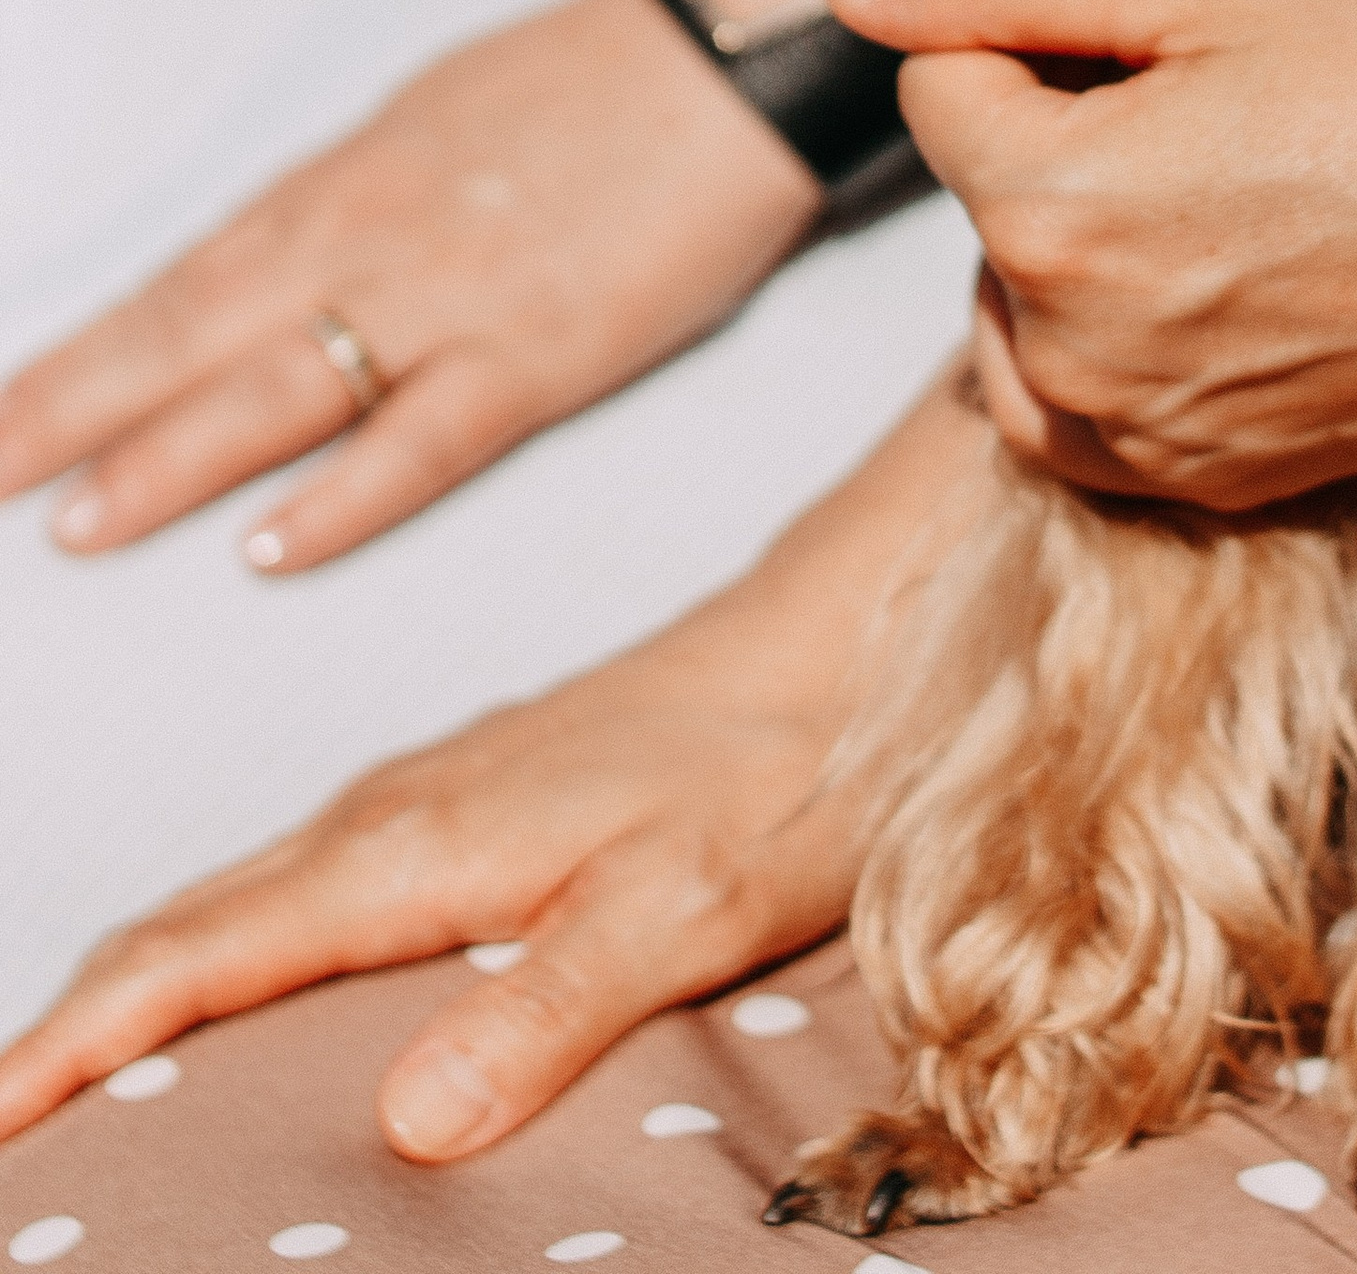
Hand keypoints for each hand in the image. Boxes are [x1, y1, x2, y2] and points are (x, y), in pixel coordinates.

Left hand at [0, 0, 818, 568]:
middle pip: (197, 335)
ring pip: (284, 388)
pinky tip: (272, 546)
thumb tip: (270, 257)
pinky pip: (429, 435)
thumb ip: (351, 198)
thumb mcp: (439, 112)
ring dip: (171, 458)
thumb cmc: (597, 78)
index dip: (83, 354)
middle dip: (75, 409)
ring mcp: (454, 297)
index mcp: (348, 180)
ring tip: (75, 526)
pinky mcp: (545, 350)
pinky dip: (348, 490)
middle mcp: (373, 237)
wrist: (735, 51)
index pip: (184, 281)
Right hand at [0, 569, 855, 1160]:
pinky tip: (250, 1007)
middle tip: (10, 1140)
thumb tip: (406, 1126)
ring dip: (145, 993)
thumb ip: (542, 1009)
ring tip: (81, 1093)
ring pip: (238, 904)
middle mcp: (394, 812)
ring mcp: (430, 796)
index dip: (74, 1045)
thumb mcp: (677, 905)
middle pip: (184, 929)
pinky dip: (231, 953)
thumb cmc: (777, 767)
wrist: (848, 640)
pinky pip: (303, 888)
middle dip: (75, 1029)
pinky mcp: (472, 799)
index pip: (193, 957)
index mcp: (414, 847)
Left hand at [832, 0, 1356, 506]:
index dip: (1047, 20)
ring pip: (1022, 290)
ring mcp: (1134, 435)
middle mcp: (1063, 350)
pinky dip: (1117, 329)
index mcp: (1049, 207)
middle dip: (1068, 118)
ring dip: (1085, 227)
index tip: (1179, 24)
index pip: (939, 75)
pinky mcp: (1201, 483)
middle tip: (1239, 95)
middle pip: (985, 183)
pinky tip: (1238, 272)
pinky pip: (1081, 398)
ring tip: (1245, 182)